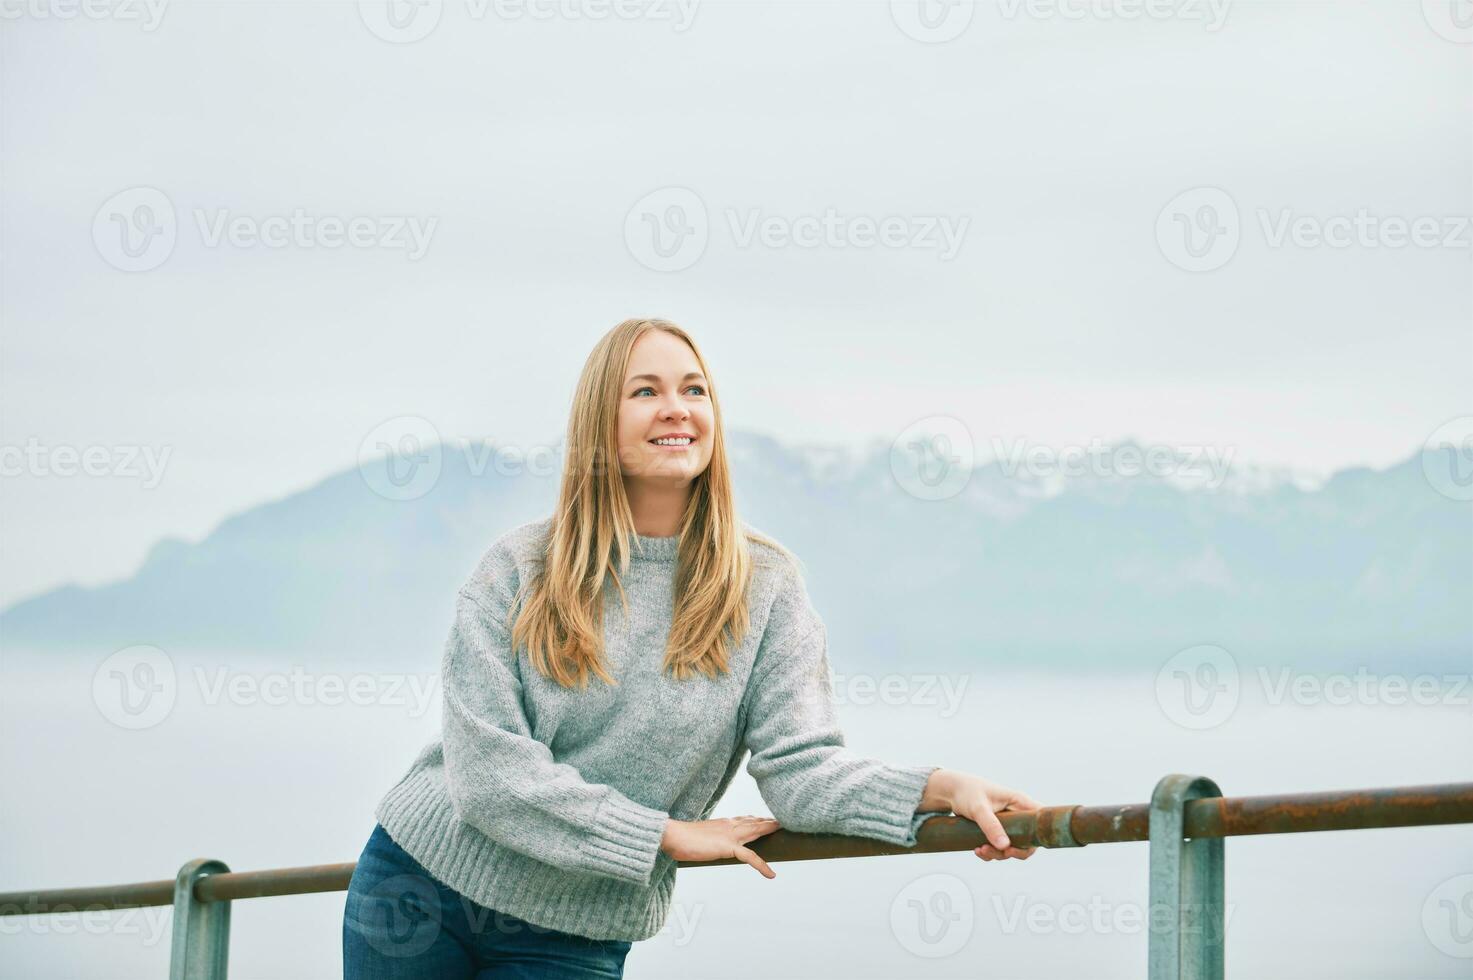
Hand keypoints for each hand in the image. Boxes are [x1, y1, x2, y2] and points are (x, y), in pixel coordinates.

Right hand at [660, 814, 780, 877]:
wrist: (673, 836)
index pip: (745, 819)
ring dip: (771, 831)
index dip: (758, 819)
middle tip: (784, 820)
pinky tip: (770, 874)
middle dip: (770, 821)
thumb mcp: (701, 836)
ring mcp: (730, 835)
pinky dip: (762, 866)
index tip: (768, 819)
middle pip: (755, 822)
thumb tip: (711, 844)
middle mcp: (730, 825)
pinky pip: (750, 857)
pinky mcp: (728, 847)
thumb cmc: (681, 838)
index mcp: (723, 822)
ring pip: (756, 832)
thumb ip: (710, 839)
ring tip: (784, 832)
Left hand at [927, 769, 1041, 861]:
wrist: (951, 791)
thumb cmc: (967, 792)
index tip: (1013, 848)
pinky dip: (990, 852)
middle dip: (1011, 851)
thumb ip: (991, 826)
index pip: (1039, 823)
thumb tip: (1005, 847)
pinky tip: (977, 849)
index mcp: (1019, 803)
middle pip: (1027, 841)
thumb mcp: (979, 808)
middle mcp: (1017, 813)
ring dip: (998, 853)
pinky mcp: (997, 830)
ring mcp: (1008, 823)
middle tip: (995, 852)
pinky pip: (1000, 847)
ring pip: (1012, 846)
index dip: (1035, 840)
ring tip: (980, 850)